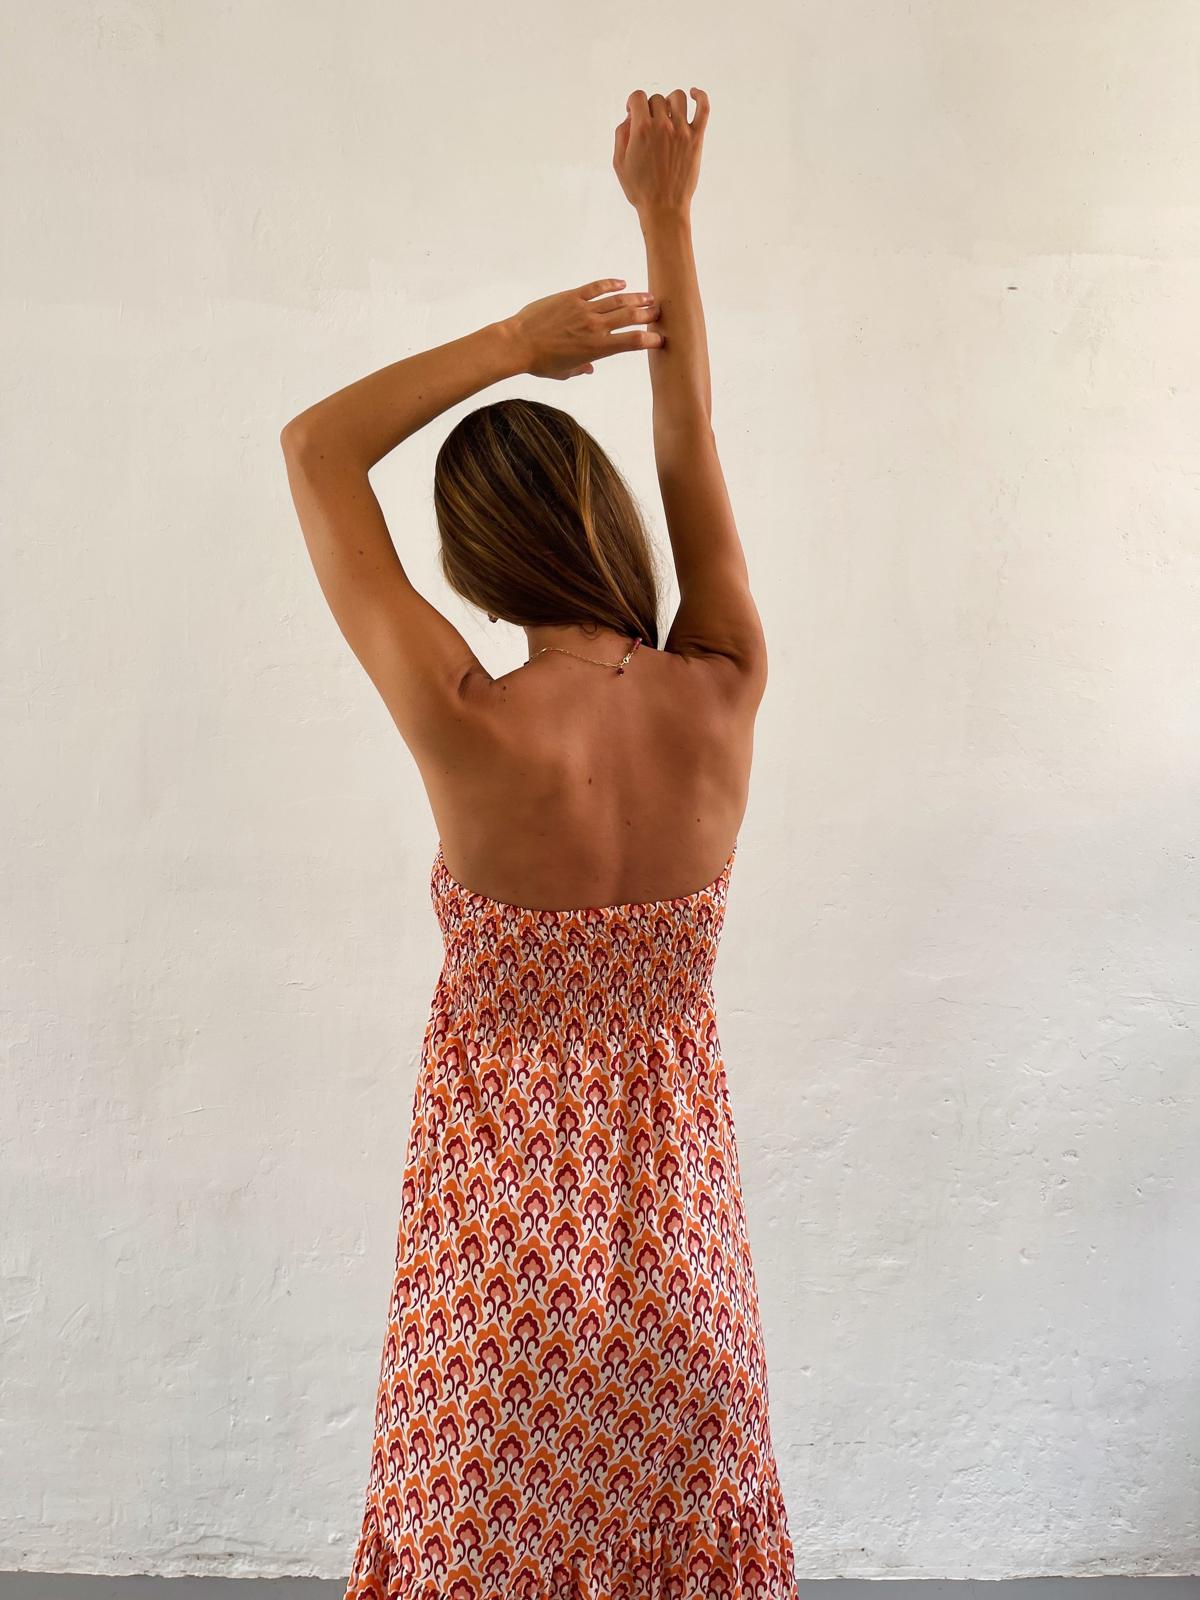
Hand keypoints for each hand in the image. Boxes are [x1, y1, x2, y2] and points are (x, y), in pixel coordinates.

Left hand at [503, 277, 662, 380]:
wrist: (518, 344)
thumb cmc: (540, 363)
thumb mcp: (564, 372)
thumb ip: (581, 369)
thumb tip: (590, 369)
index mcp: (597, 349)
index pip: (632, 342)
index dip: (650, 339)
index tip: (659, 339)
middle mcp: (595, 327)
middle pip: (630, 317)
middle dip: (648, 314)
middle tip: (659, 311)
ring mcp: (584, 310)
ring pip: (618, 301)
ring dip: (636, 298)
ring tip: (649, 297)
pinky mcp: (572, 296)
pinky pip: (596, 287)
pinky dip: (611, 284)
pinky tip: (622, 283)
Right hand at [613, 87, 708, 216]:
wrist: (664, 208)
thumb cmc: (640, 189)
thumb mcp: (619, 162)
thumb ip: (621, 134)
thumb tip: (630, 117)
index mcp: (642, 129)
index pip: (637, 97)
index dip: (632, 103)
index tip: (632, 113)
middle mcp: (663, 126)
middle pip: (657, 99)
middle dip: (649, 109)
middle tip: (649, 125)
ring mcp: (682, 131)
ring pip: (677, 98)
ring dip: (669, 102)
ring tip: (667, 115)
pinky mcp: (696, 139)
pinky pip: (703, 108)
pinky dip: (700, 96)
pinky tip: (693, 93)